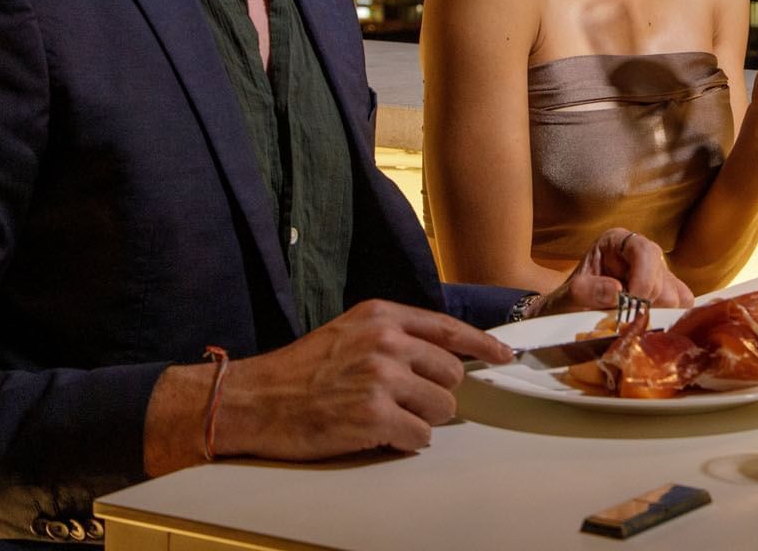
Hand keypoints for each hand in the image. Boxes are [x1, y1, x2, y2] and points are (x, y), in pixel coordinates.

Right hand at [179, 300, 514, 465]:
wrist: (253, 400)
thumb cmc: (300, 371)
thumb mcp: (349, 332)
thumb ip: (394, 336)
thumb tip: (442, 353)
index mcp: (381, 316)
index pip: (449, 329)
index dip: (482, 345)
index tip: (503, 355)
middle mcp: (386, 341)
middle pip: (451, 374)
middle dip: (435, 393)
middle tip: (404, 401)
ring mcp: (381, 378)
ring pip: (441, 408)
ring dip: (420, 420)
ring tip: (385, 417)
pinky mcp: (374, 416)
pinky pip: (420, 437)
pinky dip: (405, 442)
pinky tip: (377, 434)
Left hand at [532, 227, 693, 314]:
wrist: (567, 318)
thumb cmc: (566, 303)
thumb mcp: (567, 297)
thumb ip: (587, 291)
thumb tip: (618, 291)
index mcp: (618, 242)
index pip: (644, 251)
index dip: (644, 278)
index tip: (631, 305)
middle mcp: (642, 253)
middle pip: (663, 279)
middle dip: (645, 304)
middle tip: (624, 321)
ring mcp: (658, 274)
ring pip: (676, 297)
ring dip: (655, 316)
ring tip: (630, 324)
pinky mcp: (668, 294)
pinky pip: (682, 307)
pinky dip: (668, 320)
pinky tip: (646, 326)